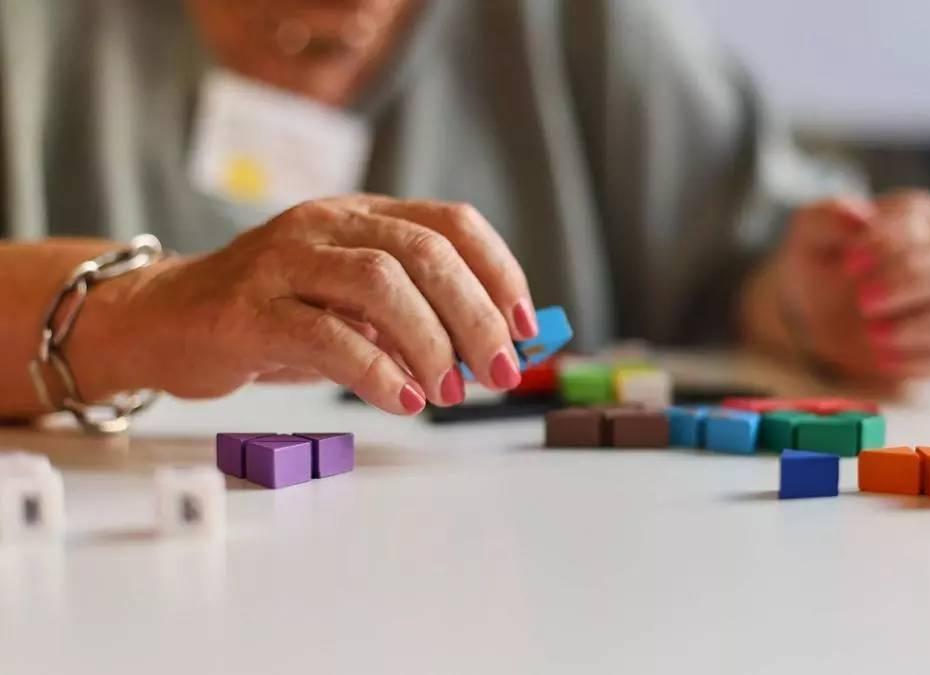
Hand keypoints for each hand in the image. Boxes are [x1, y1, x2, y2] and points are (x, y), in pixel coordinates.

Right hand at [70, 195, 538, 414]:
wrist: (167, 320)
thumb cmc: (276, 317)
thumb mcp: (353, 308)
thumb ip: (413, 319)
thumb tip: (492, 352)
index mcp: (362, 216)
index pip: (451, 223)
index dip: (498, 273)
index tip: (524, 328)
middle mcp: (327, 225)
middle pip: (424, 253)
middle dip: (475, 316)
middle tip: (498, 372)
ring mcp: (283, 261)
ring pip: (378, 283)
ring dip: (430, 342)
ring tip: (447, 391)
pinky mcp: (248, 309)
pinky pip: (325, 334)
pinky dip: (376, 371)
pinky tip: (402, 400)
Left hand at [762, 190, 929, 379]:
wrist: (813, 315)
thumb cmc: (820, 265)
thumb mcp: (808, 235)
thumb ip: (827, 218)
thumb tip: (857, 215)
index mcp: (918, 218)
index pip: (923, 222)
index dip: (889, 242)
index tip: (849, 263)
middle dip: (911, 282)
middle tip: (863, 300)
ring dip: (924, 325)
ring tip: (873, 333)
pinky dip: (921, 360)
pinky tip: (882, 359)